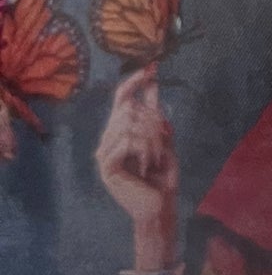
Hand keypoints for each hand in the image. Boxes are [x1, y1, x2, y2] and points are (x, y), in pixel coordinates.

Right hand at [95, 66, 179, 264]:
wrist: (160, 206)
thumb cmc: (162, 176)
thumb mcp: (164, 139)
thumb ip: (156, 114)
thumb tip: (153, 83)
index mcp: (121, 131)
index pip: (122, 99)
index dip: (134, 82)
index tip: (151, 68)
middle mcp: (109, 138)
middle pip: (130, 109)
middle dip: (154, 122)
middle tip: (163, 143)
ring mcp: (104, 152)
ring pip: (131, 123)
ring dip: (152, 139)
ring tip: (155, 159)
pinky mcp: (106, 165)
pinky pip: (127, 140)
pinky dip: (144, 150)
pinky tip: (146, 166)